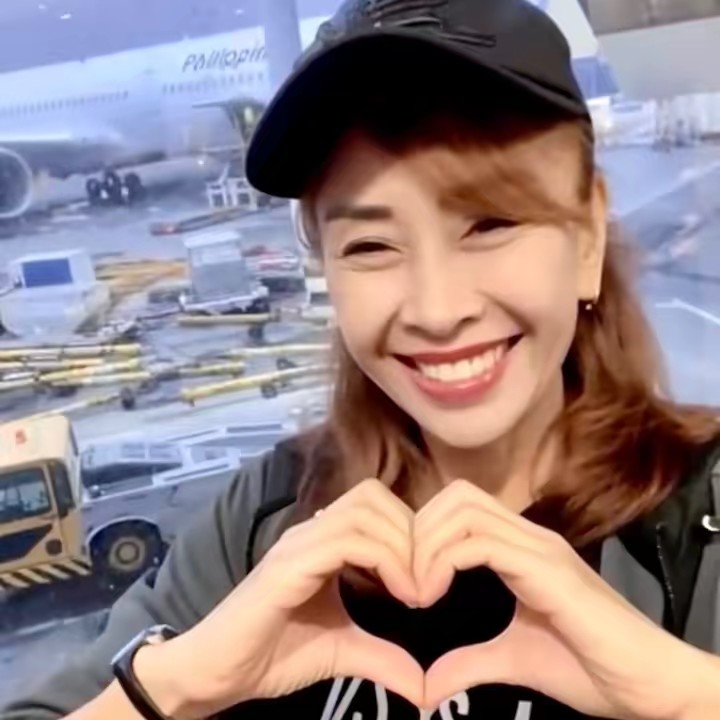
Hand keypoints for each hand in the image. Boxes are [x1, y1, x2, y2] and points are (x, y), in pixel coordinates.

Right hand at [169, 480, 423, 717]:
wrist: (217, 673)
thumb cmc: (272, 654)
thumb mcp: (342, 652)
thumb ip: (382, 657)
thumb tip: (426, 686)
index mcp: (322, 540)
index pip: (376, 503)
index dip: (410, 532)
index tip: (428, 581)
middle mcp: (310, 530)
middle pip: (374, 495)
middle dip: (411, 533)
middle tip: (426, 582)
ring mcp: (298, 543)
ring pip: (365, 511)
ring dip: (402, 547)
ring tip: (415, 592)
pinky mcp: (288, 565)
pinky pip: (347, 540)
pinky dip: (385, 560)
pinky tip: (399, 595)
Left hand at [415, 480, 716, 719]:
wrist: (649, 685)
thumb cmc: (592, 668)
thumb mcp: (514, 661)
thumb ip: (469, 662)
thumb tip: (425, 685)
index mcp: (520, 548)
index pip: (458, 507)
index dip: (422, 533)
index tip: (405, 579)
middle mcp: (528, 536)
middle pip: (456, 496)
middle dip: (418, 530)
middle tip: (403, 578)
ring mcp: (539, 547)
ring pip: (463, 509)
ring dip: (426, 543)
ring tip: (416, 589)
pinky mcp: (548, 569)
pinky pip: (481, 543)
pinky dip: (444, 561)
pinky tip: (431, 595)